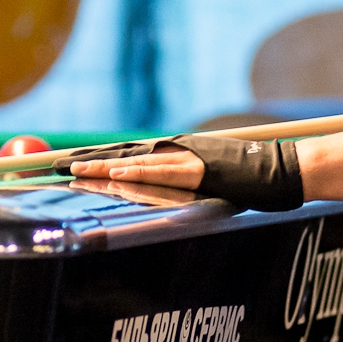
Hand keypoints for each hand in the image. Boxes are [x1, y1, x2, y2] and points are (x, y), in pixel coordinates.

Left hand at [72, 134, 306, 209]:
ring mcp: (189, 159)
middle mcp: (179, 152)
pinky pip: (164, 172)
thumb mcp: (210, 179)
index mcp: (177, 155)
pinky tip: (119, 174)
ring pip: (139, 162)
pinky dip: (139, 172)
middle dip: (92, 162)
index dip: (100, 160)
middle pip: (127, 156)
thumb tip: (158, 189)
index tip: (72, 164)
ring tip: (78, 169)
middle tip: (61, 165)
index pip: (131, 157)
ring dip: (107, 166)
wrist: (282, 170)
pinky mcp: (200, 169)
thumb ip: (183, 181)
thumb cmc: (250, 178)